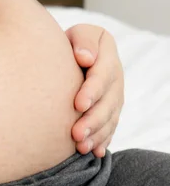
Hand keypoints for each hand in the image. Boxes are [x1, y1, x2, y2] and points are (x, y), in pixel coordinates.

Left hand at [66, 25, 123, 157]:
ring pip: (109, 118)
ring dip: (96, 134)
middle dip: (93, 120)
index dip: (92, 91)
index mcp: (108, 55)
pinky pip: (109, 127)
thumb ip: (83, 41)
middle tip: (76, 134)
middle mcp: (115, 78)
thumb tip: (85, 58)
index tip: (78, 104)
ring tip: (80, 147)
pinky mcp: (110, 109)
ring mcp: (114, 95)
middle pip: (108, 102)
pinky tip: (93, 152)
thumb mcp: (78, 34)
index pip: (102, 75)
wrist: (74, 51)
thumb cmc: (70, 42)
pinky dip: (102, 140)